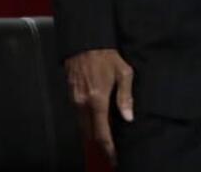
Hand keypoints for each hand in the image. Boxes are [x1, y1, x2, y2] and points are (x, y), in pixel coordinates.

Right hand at [64, 48, 133, 165]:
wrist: (86, 42)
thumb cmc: (107, 57)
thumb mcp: (124, 73)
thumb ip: (125, 97)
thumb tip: (129, 118)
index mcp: (97, 100)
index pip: (101, 132)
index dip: (108, 148)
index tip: (115, 157)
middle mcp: (83, 104)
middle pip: (89, 135)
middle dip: (99, 147)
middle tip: (111, 155)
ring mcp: (74, 101)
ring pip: (82, 127)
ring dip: (92, 138)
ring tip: (104, 145)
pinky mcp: (71, 97)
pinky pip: (78, 118)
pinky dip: (86, 126)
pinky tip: (95, 128)